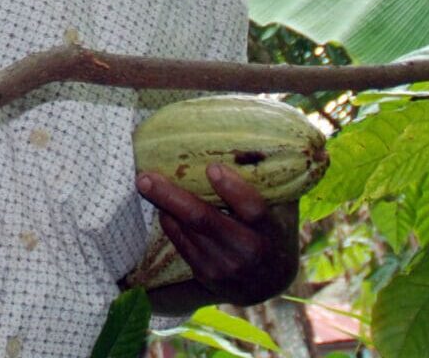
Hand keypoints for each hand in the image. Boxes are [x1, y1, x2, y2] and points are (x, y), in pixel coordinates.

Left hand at [136, 163, 300, 306]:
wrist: (270, 286)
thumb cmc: (275, 235)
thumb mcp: (283, 212)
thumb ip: (271, 185)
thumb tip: (254, 143)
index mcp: (271, 230)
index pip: (252, 209)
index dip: (233, 189)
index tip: (212, 167)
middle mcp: (247, 250)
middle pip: (204, 220)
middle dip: (171, 196)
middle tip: (145, 176)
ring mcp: (225, 265)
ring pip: (187, 230)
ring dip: (164, 206)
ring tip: (146, 183)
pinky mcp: (207, 274)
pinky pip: (181, 243)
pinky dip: (169, 222)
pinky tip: (162, 206)